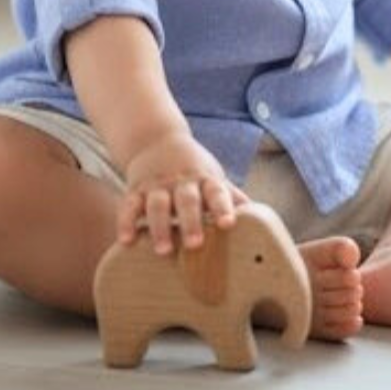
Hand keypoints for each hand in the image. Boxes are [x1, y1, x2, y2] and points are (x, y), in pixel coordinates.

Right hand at [119, 131, 248, 254]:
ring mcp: (157, 185)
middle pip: (187, 200)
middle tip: (194, 244)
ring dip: (160, 226)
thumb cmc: (193, 168)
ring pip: (157, 204)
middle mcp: (182, 181)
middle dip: (190, 221)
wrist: (156, 139)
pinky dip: (126, 222)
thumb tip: (264, 221)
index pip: (217, 192)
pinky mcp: (135, 190)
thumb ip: (233, 198)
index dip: (223, 207)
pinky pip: (129, 205)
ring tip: (162, 250)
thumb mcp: (214, 177)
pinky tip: (126, 241)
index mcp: (205, 179)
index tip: (228, 223)